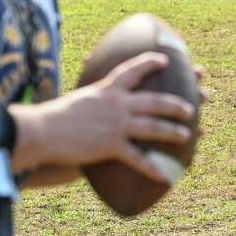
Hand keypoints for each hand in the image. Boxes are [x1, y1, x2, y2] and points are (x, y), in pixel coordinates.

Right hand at [12, 52, 199, 181]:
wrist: (42, 131)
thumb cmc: (56, 114)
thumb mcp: (79, 95)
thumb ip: (93, 89)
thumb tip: (87, 66)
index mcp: (108, 88)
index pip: (133, 70)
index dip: (150, 63)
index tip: (165, 60)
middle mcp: (117, 104)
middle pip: (154, 101)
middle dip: (176, 103)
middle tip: (193, 106)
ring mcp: (117, 125)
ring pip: (153, 127)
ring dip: (172, 131)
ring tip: (187, 134)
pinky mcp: (111, 145)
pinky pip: (138, 159)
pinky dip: (153, 168)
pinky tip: (167, 176)